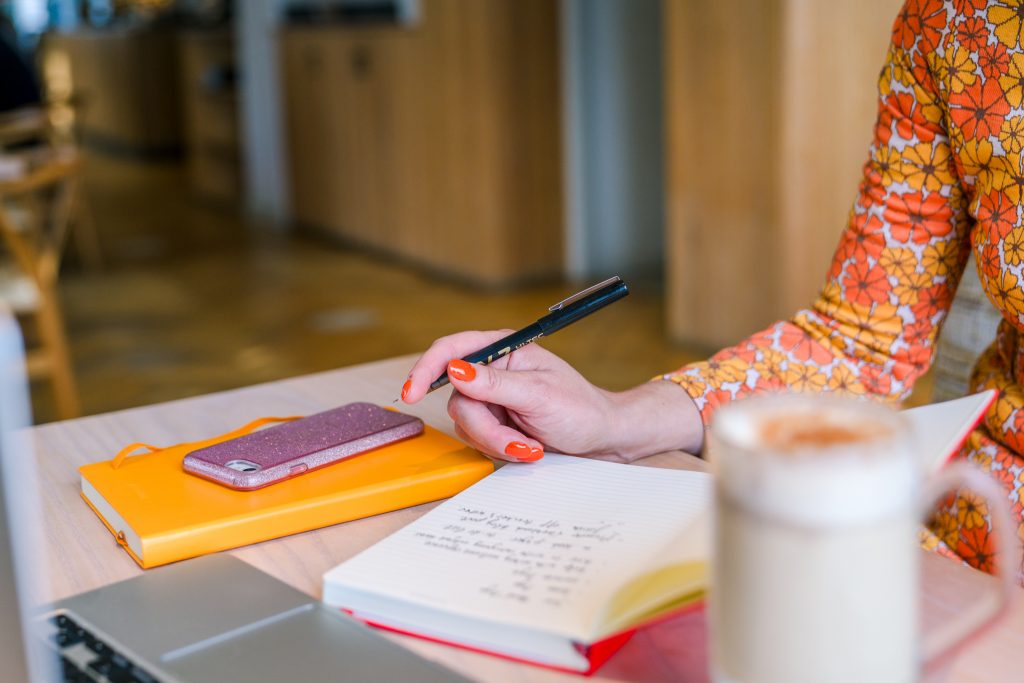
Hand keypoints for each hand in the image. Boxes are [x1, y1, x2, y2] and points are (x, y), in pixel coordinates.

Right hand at [402, 330, 703, 462]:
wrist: (604, 439)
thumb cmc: (582, 410)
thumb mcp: (539, 395)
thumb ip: (494, 384)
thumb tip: (454, 370)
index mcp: (504, 348)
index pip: (451, 350)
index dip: (426, 369)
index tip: (411, 393)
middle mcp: (494, 370)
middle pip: (458, 399)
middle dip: (487, 428)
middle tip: (519, 443)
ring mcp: (494, 398)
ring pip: (467, 423)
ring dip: (497, 441)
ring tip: (532, 445)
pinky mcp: (497, 422)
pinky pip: (478, 438)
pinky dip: (501, 448)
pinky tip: (529, 448)